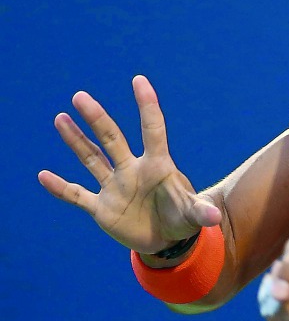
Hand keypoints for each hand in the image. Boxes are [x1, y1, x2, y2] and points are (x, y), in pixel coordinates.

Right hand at [38, 75, 221, 253]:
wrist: (167, 240)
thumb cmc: (182, 218)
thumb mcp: (192, 216)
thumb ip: (201, 213)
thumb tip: (214, 216)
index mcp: (157, 166)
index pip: (152, 129)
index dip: (147, 105)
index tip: (139, 80)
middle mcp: (132, 170)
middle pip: (112, 138)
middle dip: (96, 118)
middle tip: (80, 97)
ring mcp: (115, 187)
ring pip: (92, 159)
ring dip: (75, 141)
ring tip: (61, 118)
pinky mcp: (102, 208)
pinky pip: (77, 195)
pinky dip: (60, 188)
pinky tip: (43, 176)